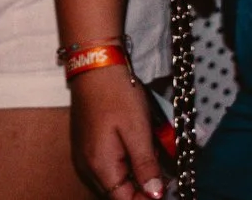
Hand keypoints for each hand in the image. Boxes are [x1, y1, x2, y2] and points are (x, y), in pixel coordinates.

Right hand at [70, 66, 167, 198]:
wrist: (95, 65)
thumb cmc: (116, 94)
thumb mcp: (138, 130)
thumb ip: (146, 166)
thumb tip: (155, 194)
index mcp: (100, 165)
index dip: (147, 197)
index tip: (166, 186)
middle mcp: (88, 166)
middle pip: (118, 192)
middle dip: (142, 185)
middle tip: (160, 165)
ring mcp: (85, 156)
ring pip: (114, 180)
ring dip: (134, 172)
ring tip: (149, 150)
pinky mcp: (87, 145)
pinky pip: (108, 165)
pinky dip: (125, 161)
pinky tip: (136, 144)